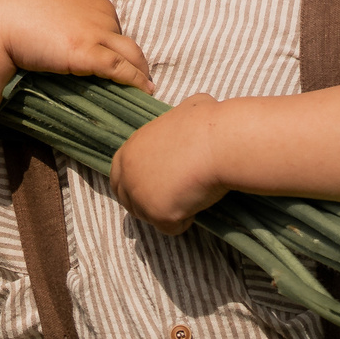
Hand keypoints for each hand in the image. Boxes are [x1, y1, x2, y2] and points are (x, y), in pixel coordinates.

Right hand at [0, 0, 154, 91]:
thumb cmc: (12, 12)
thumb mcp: (45, 3)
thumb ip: (61, 14)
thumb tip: (61, 34)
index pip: (112, 25)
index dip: (115, 45)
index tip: (118, 61)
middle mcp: (100, 12)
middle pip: (125, 40)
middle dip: (133, 60)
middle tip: (138, 80)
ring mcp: (96, 32)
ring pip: (132, 55)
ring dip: (142, 73)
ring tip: (146, 90)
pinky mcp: (89, 53)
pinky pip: (122, 70)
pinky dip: (136, 82)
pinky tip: (144, 93)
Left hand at [110, 92, 224, 234]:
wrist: (220, 142)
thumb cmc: (208, 123)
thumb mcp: (186, 111)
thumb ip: (178, 118)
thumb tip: (193, 110)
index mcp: (130, 149)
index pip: (119, 176)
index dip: (136, 184)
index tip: (157, 186)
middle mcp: (128, 174)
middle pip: (129, 201)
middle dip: (148, 203)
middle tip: (173, 200)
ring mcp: (140, 196)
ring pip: (149, 217)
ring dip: (169, 211)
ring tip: (191, 196)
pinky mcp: (158, 214)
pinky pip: (171, 228)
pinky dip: (185, 221)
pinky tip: (199, 205)